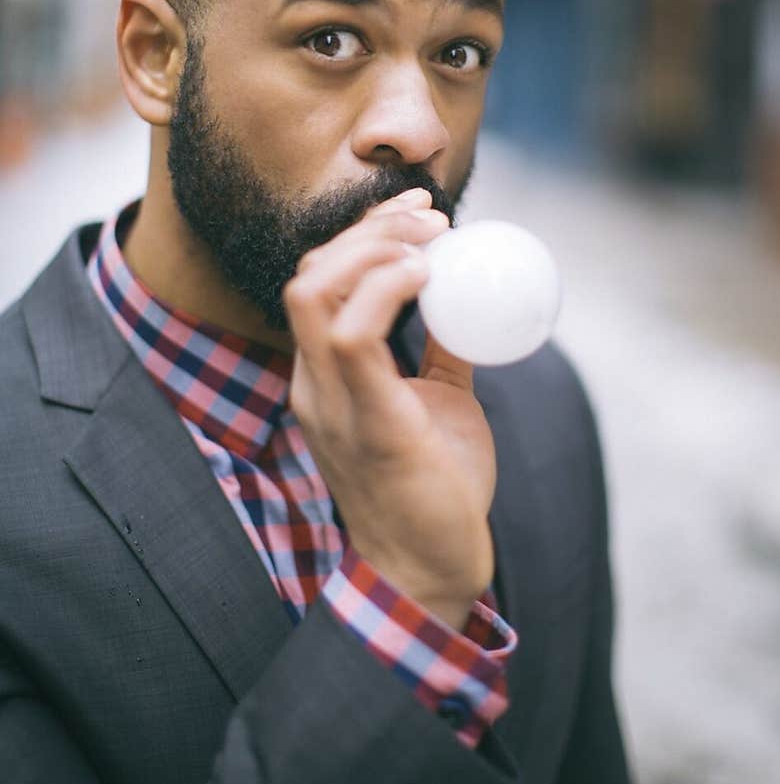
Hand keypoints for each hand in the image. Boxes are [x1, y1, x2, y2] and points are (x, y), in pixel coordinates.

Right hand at [283, 188, 495, 630]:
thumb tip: (464, 298)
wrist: (431, 574)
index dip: (360, 233)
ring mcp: (332, 404)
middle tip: (429, 214)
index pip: (316, 282)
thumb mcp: (440, 401)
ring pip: (318, 294)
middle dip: (368, 229)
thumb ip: (441, 352)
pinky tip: (427, 275)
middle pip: (311, 275)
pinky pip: (355, 337)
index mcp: (324, 377)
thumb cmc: (435, 490)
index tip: (417, 209)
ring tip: (431, 238)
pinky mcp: (368, 424)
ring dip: (375, 250)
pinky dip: (386, 291)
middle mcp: (314, 384)